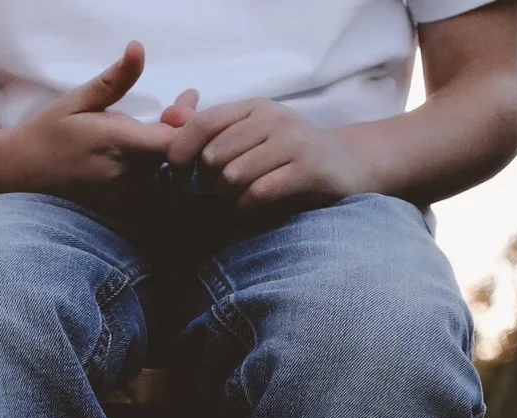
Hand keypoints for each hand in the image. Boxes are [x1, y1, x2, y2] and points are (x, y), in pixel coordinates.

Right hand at [0, 43, 176, 204]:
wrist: (18, 173)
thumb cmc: (47, 132)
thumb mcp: (78, 100)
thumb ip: (115, 79)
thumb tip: (137, 48)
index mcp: (116, 144)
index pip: (173, 142)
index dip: (188, 124)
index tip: (181, 103)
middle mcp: (123, 175)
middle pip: (175, 158)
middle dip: (182, 130)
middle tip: (180, 103)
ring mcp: (122, 197)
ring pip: (165, 175)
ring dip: (170, 150)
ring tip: (164, 121)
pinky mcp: (119, 209)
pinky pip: (153, 191)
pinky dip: (158, 170)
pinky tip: (147, 151)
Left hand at [164, 99, 373, 211]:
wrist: (349, 165)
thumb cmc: (288, 154)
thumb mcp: (249, 134)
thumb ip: (208, 128)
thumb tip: (167, 116)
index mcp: (254, 108)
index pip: (202, 123)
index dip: (180, 153)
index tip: (180, 176)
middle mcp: (274, 119)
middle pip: (213, 155)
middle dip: (208, 182)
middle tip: (220, 192)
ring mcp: (293, 143)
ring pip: (233, 176)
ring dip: (228, 198)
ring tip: (239, 200)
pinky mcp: (308, 170)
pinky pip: (258, 194)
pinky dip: (247, 209)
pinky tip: (253, 209)